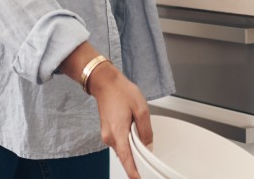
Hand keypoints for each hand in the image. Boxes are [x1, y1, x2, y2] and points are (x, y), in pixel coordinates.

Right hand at [90, 63, 151, 178]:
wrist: (105, 82)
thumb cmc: (121, 92)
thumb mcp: (141, 109)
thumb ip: (145, 130)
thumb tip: (148, 146)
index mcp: (118, 133)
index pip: (127, 159)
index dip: (133, 172)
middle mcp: (110, 138)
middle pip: (126, 156)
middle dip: (137, 158)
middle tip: (148, 153)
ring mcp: (107, 135)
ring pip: (123, 149)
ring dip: (132, 147)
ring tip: (139, 132)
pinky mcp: (107, 132)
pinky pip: (120, 142)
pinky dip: (127, 141)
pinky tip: (132, 130)